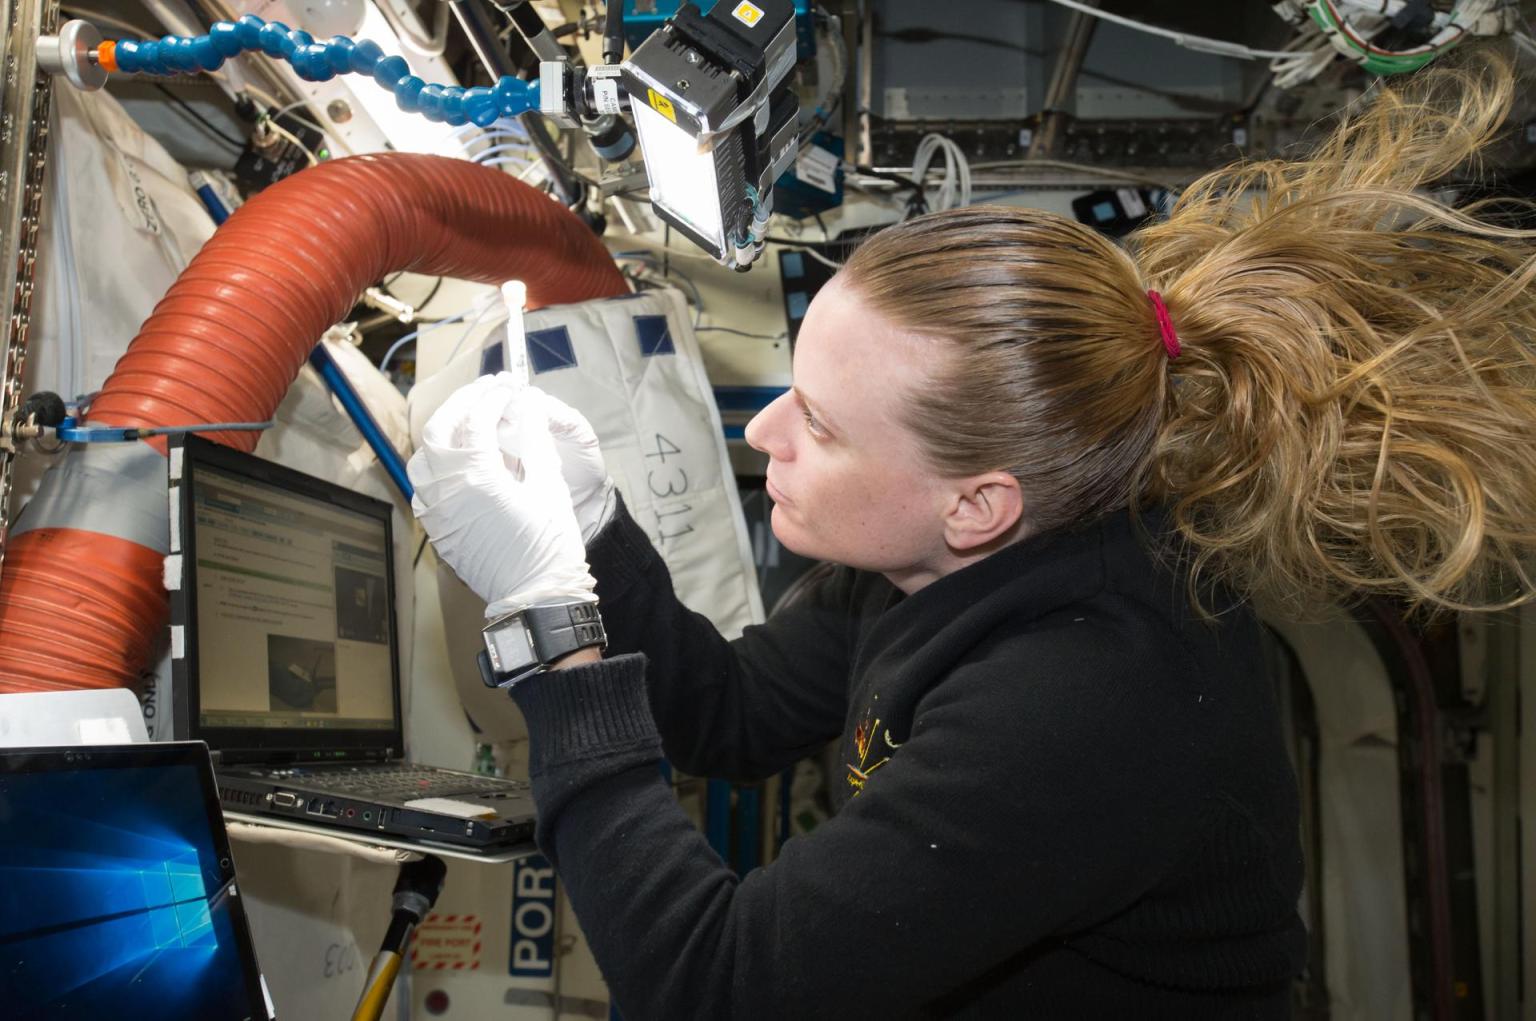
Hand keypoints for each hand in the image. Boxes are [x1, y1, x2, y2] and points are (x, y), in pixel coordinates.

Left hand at [408, 374, 592, 616]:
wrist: (536, 595)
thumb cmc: (549, 543)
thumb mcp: (549, 483)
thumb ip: (534, 439)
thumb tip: (528, 406)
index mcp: (476, 476)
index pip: (478, 419)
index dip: (496, 397)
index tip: (511, 387)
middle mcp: (446, 489)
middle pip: (440, 429)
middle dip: (462, 404)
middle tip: (486, 391)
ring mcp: (436, 510)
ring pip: (423, 457)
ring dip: (444, 432)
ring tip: (469, 419)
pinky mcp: (437, 527)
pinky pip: (425, 485)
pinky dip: (438, 464)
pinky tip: (459, 459)